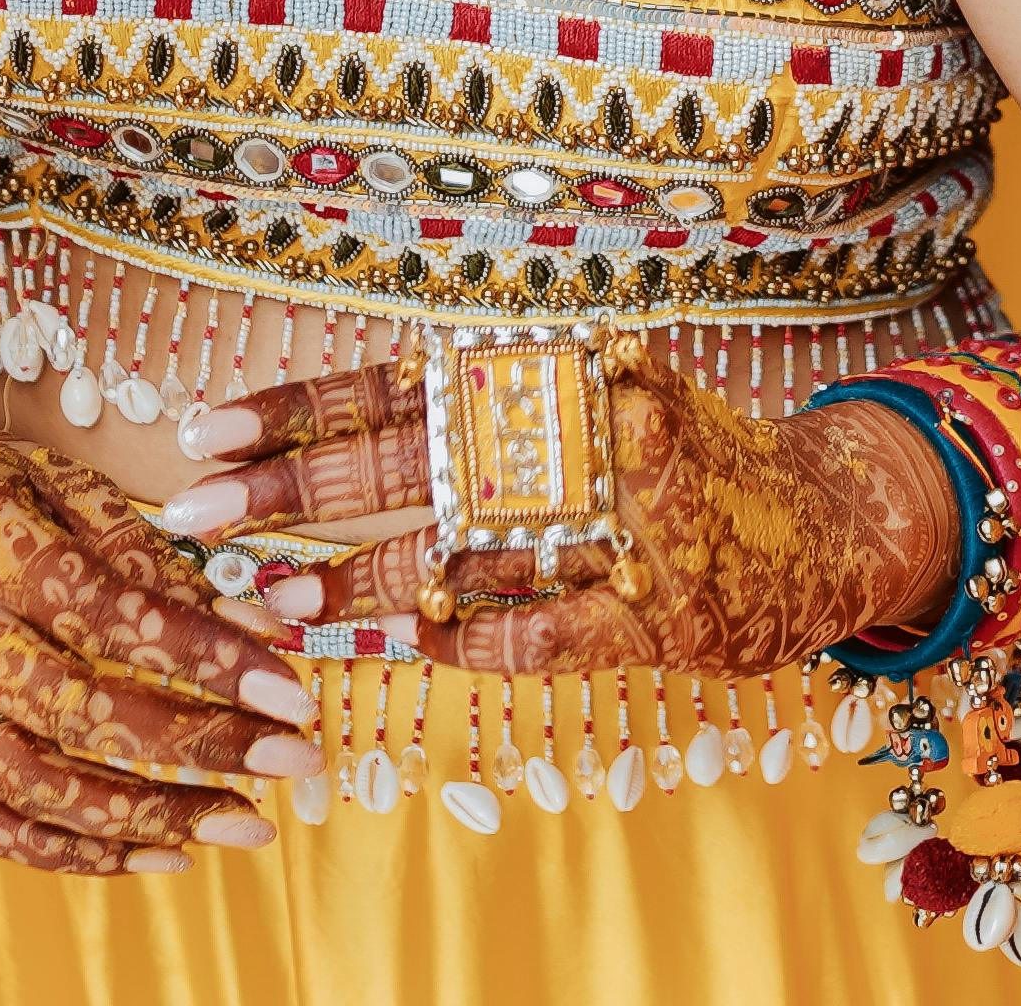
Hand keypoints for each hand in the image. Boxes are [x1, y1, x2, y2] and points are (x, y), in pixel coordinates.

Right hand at [0, 362, 320, 876]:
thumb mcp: (54, 481)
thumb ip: (147, 552)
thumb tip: (252, 622)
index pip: (109, 614)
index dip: (206, 658)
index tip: (291, 692)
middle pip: (81, 711)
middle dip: (201, 745)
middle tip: (297, 761)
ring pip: (39, 785)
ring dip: (152, 818)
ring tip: (245, 825)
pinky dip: (78, 853)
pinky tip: (161, 854)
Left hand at [155, 342, 959, 677]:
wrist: (829, 518)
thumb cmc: (679, 462)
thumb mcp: (585, 407)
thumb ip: (478, 417)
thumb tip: (325, 448)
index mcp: (552, 374)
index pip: (394, 386)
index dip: (293, 413)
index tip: (199, 433)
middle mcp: (583, 433)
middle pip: (405, 463)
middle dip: (287, 497)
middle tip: (191, 519)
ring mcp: (625, 525)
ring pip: (460, 554)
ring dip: (357, 583)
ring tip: (275, 604)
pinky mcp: (661, 613)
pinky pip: (537, 634)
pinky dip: (467, 641)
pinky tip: (412, 647)